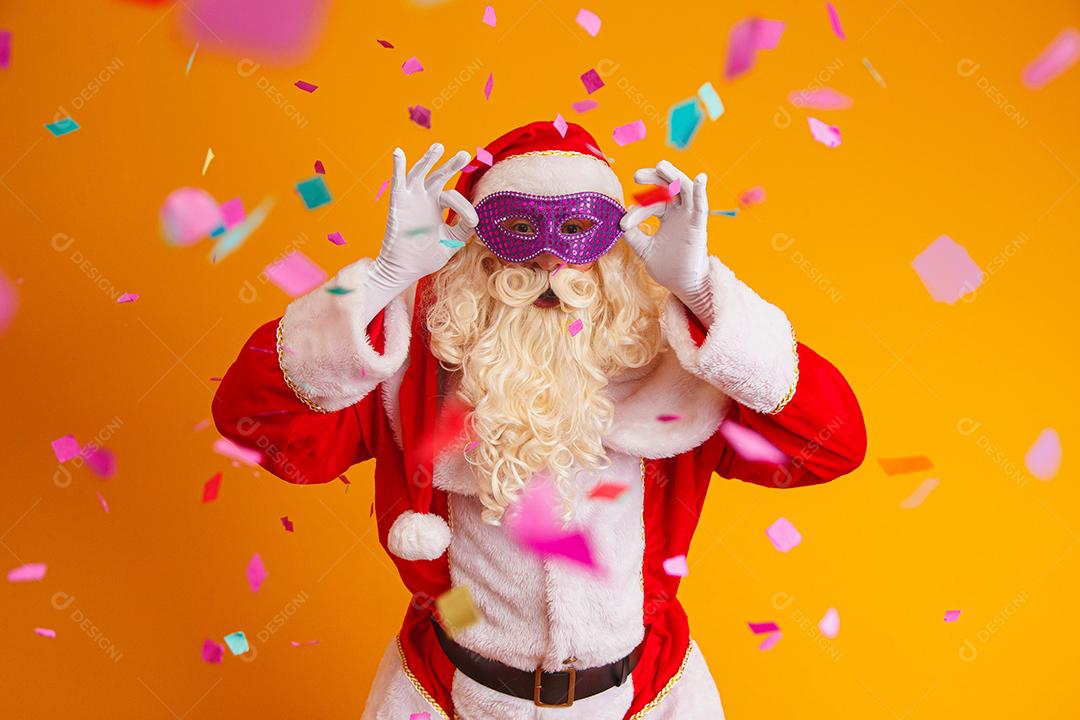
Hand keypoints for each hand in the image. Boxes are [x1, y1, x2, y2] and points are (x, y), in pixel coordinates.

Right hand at [369, 143, 477, 298]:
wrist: (405, 269)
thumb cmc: (427, 256)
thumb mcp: (452, 241)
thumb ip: (464, 228)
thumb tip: (477, 216)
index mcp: (438, 206)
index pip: (454, 197)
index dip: (465, 207)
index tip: (473, 220)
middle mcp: (425, 199)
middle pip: (439, 176)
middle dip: (451, 165)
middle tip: (464, 154)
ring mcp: (411, 199)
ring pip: (420, 174)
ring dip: (429, 159)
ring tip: (439, 146)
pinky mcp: (398, 204)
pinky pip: (397, 182)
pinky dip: (397, 167)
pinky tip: (398, 152)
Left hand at [620, 161, 713, 324]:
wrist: (681, 285)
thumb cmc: (666, 267)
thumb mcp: (644, 249)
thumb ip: (633, 236)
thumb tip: (620, 221)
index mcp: (667, 216)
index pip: (651, 204)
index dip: (637, 211)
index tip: (624, 224)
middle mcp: (679, 212)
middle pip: (668, 186)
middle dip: (653, 177)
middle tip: (636, 175)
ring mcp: (689, 217)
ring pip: (684, 188)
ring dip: (673, 175)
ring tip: (661, 166)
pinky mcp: (698, 225)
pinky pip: (701, 205)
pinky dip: (700, 190)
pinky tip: (700, 178)